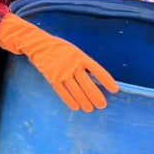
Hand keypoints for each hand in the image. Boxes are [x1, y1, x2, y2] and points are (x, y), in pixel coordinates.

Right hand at [0, 13, 118, 111]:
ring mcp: (62, 72)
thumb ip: (84, 64)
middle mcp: (72, 65)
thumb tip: (96, 79)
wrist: (39, 45)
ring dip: (84, 101)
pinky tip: (75, 107)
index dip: (106, 80)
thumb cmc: (60, 49)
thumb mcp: (75, 52)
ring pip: (76, 90)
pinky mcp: (52, 78)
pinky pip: (62, 92)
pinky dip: (69, 100)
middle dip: (96, 96)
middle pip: (87, 84)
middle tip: (102, 105)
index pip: (97, 70)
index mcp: (80, 57)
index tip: (114, 89)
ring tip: (90, 109)